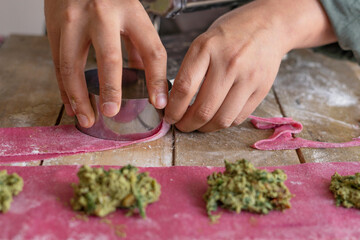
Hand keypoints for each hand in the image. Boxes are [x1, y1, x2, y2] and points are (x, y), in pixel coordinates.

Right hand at [45, 0, 167, 127]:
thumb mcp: (131, 12)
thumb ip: (139, 43)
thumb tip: (146, 75)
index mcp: (131, 11)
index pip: (151, 50)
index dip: (156, 79)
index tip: (159, 102)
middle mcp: (103, 15)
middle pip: (109, 58)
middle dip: (111, 89)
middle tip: (112, 112)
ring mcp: (75, 20)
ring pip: (73, 65)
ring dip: (79, 97)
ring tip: (87, 118)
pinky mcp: (54, 27)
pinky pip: (57, 64)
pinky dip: (64, 89)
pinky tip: (71, 105)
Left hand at [164, 0, 335, 131]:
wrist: (267, 25)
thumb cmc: (231, 34)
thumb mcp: (203, 42)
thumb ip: (189, 70)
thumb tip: (175, 102)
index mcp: (207, 48)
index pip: (185, 88)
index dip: (174, 109)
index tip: (169, 116)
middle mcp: (229, 63)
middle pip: (204, 109)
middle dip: (187, 124)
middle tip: (182, 126)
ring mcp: (248, 78)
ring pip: (222, 119)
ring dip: (205, 129)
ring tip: (198, 125)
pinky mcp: (261, 89)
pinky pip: (239, 117)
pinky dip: (224, 123)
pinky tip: (217, 118)